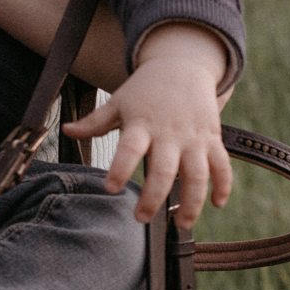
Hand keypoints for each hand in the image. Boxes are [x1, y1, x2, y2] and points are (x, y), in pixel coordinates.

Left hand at [61, 23, 232, 226]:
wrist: (182, 65)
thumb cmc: (145, 89)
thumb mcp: (118, 102)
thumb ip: (94, 122)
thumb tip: (65, 130)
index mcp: (142, 124)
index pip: (129, 148)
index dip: (120, 168)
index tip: (110, 188)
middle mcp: (169, 133)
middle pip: (164, 169)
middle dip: (153, 197)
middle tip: (141, 218)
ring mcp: (193, 138)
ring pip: (197, 174)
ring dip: (192, 201)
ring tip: (181, 224)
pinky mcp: (212, 139)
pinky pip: (222, 165)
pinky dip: (223, 185)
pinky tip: (218, 204)